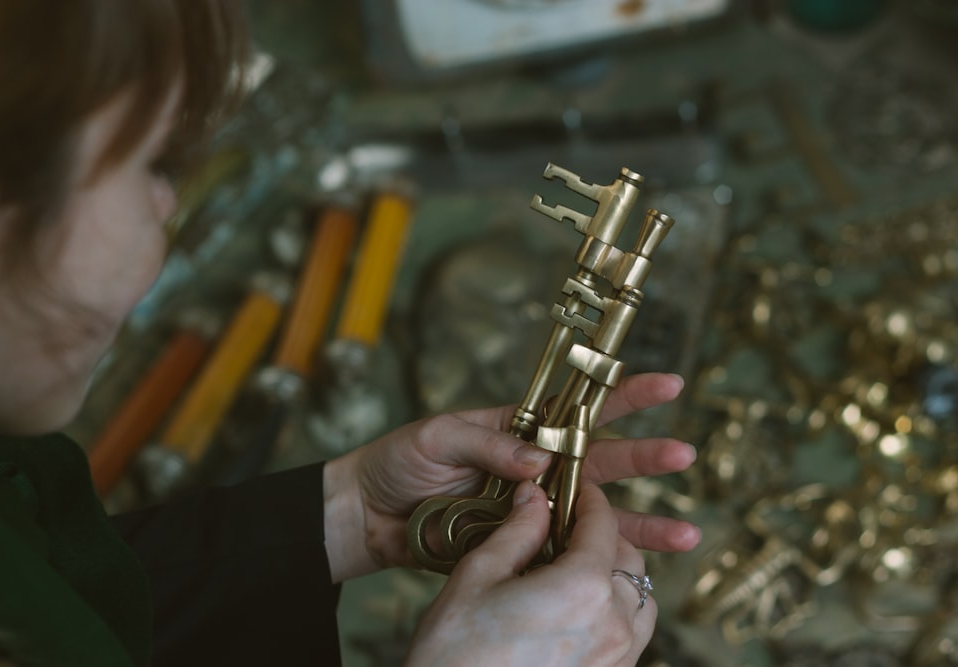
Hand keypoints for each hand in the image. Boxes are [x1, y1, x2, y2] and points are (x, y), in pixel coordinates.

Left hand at [322, 372, 700, 581]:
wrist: (369, 516)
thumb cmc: (399, 462)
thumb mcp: (437, 437)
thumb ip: (487, 443)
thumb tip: (538, 461)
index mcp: (519, 429)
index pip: (578, 408)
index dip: (622, 395)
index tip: (666, 385)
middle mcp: (536, 469)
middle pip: (601, 461)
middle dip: (644, 457)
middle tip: (683, 454)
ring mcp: (533, 511)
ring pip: (597, 516)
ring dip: (641, 524)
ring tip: (686, 535)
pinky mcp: (523, 548)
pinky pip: (567, 555)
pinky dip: (600, 563)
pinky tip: (637, 571)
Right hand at [405, 480, 654, 666]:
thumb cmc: (455, 652)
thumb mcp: (477, 577)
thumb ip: (516, 531)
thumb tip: (534, 495)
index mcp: (583, 588)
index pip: (603, 525)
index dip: (589, 500)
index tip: (574, 490)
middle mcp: (613, 625)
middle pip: (628, 560)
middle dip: (602, 536)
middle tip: (567, 528)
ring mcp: (618, 660)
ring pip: (639, 599)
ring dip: (615, 575)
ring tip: (575, 569)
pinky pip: (631, 636)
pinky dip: (615, 612)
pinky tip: (576, 610)